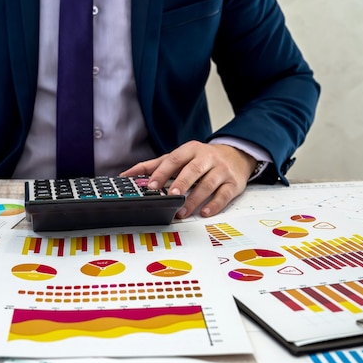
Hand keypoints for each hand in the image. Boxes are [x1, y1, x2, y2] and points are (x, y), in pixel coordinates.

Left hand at [121, 141, 256, 217]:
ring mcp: (221, 170)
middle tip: (171, 196)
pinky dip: (214, 205)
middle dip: (181, 183)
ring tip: (182, 212)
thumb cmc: (201, 159)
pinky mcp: (233, 184)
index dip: (162, 172)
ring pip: (208, 184)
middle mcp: (207, 158)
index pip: (174, 159)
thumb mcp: (179, 157)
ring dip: (194, 199)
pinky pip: (224, 195)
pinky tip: (204, 212)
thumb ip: (154, 166)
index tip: (151, 185)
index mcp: (190, 150)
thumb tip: (127, 175)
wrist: (236, 155)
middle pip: (193, 170)